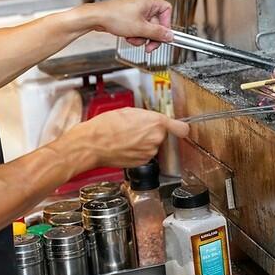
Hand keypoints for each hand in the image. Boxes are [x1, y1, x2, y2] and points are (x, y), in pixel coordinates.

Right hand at [63, 107, 189, 168]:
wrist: (93, 144)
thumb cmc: (107, 125)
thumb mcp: (130, 111)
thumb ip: (147, 117)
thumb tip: (153, 121)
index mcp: (156, 123)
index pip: (181, 128)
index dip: (180, 128)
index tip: (181, 128)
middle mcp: (156, 139)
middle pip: (162, 135)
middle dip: (153, 132)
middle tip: (137, 128)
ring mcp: (150, 153)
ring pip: (153, 146)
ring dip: (144, 142)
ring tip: (127, 137)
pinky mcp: (142, 162)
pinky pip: (145, 155)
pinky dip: (138, 151)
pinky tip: (126, 146)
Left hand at [89, 0, 173, 52]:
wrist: (96, 17)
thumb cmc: (114, 16)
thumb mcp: (140, 28)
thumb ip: (157, 33)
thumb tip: (170, 36)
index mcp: (149, 3)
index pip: (167, 10)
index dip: (167, 23)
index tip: (163, 35)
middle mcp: (143, 6)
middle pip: (157, 24)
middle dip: (152, 37)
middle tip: (149, 47)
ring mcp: (136, 12)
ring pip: (147, 29)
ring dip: (141, 37)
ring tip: (132, 38)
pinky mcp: (129, 19)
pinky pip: (138, 29)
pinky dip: (134, 35)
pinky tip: (127, 36)